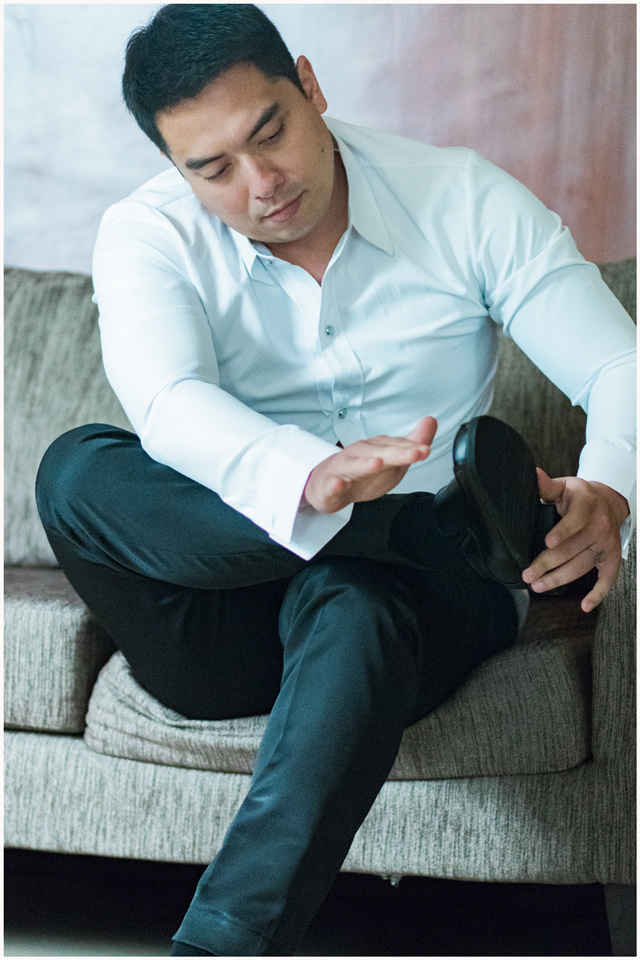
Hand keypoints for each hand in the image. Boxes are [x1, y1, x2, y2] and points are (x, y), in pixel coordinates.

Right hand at [303, 416, 437, 513]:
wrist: (327, 485)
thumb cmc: (361, 471)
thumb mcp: (391, 460)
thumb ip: (411, 443)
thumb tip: (431, 422)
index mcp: (376, 448)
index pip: (396, 447)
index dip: (412, 448)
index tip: (425, 449)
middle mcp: (360, 455)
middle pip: (379, 453)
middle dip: (397, 453)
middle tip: (415, 453)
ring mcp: (344, 469)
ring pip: (355, 466)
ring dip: (365, 464)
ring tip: (377, 463)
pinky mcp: (329, 485)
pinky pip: (331, 485)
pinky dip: (334, 484)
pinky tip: (338, 484)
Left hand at [522, 469, 629, 611]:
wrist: (610, 502)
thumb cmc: (580, 496)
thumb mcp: (565, 486)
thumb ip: (548, 485)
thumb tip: (533, 474)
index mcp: (586, 507)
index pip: (574, 522)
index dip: (561, 532)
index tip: (547, 542)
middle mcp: (599, 528)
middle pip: (572, 550)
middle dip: (548, 564)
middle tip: (528, 575)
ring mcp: (606, 546)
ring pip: (581, 567)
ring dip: (559, 579)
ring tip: (538, 586)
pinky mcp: (611, 559)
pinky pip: (607, 580)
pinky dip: (598, 594)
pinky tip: (585, 605)